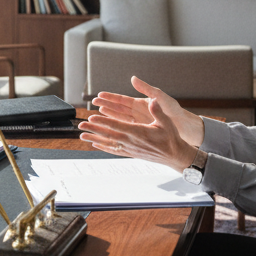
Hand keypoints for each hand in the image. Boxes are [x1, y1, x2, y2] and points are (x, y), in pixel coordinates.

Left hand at [79, 76, 198, 169]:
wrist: (174, 155)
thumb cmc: (170, 137)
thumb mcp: (166, 122)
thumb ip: (157, 111)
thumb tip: (153, 100)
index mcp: (138, 132)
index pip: (117, 126)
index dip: (103, 122)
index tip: (92, 118)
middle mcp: (131, 141)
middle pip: (108, 134)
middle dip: (94, 130)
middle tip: (80, 125)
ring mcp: (130, 149)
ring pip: (109, 143)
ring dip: (95, 139)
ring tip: (82, 136)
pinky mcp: (131, 153)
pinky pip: (114, 150)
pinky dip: (104, 147)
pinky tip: (96, 145)